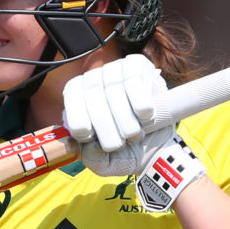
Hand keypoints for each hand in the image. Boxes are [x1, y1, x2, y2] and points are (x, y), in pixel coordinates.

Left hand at [62, 53, 175, 176]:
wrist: (157, 147)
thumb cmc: (125, 152)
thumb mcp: (105, 164)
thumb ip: (92, 158)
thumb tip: (86, 145)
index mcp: (76, 100)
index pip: (72, 100)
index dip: (80, 121)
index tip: (91, 138)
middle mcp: (91, 80)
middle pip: (93, 97)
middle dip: (107, 128)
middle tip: (119, 143)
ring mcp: (113, 70)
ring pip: (115, 90)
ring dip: (127, 120)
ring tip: (134, 133)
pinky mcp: (136, 65)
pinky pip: (135, 80)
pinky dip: (141, 104)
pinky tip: (146, 116)